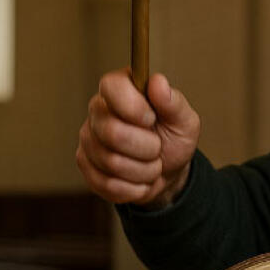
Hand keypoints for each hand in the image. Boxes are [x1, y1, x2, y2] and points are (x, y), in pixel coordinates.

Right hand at [76, 69, 199, 207]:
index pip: (111, 86)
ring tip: (151, 163)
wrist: (168, 172)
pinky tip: (139, 178)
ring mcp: (88, 137)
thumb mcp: (185, 121)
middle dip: (147, 148)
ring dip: (144, 170)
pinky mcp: (85, 164)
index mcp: (123, 89)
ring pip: (111, 162)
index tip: (152, 119)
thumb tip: (158, 82)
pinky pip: (107, 183)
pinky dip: (133, 187)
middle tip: (157, 147)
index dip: (134, 107)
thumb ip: (173, 103)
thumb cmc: (174, 139)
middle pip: (112, 132)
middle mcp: (99, 109)